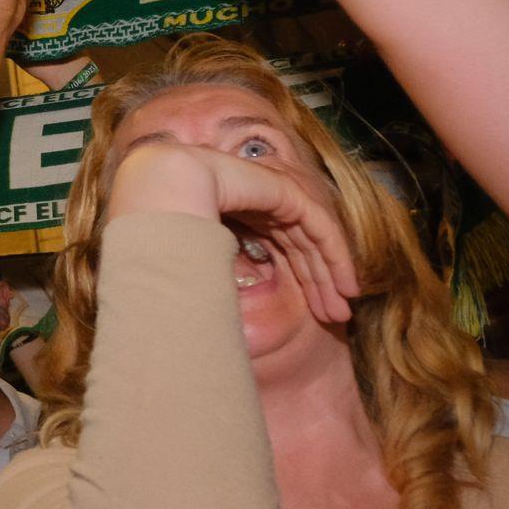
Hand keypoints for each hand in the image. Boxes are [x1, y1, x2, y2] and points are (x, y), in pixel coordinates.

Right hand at [107, 142, 359, 323]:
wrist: (162, 192)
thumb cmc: (164, 228)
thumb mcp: (198, 259)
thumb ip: (218, 273)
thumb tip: (223, 312)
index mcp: (234, 211)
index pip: (277, 247)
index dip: (299, 280)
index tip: (315, 315)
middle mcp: (257, 202)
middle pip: (297, 246)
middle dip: (318, 283)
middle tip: (335, 317)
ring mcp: (272, 193)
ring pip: (312, 238)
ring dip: (329, 276)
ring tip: (342, 310)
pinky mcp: (286, 191)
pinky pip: (320, 226)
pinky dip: (336, 256)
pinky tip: (346, 284)